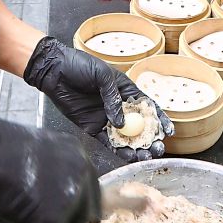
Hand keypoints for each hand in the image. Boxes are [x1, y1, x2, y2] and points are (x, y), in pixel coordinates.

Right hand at [0, 112, 99, 222]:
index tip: (62, 212)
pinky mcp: (53, 219)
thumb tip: (62, 197)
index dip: (74, 206)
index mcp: (80, 157)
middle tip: (30, 214)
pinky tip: (4, 212)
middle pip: (82, 215)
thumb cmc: (4, 150)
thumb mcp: (43, 153)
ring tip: (10, 207)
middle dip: (56, 218)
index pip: (92, 193)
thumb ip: (58, 173)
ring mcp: (70, 200)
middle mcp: (82, 178)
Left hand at [23, 36, 173, 161]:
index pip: (147, 106)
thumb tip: (121, 122)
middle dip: (150, 138)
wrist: (54, 71)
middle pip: (139, 126)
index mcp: (125, 90)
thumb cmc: (79, 65)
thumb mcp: (102, 75)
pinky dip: (118, 150)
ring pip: (125, 137)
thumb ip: (113, 98)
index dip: (159, 119)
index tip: (168, 131)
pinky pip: (108, 142)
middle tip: (157, 148)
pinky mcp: (92, 127)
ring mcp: (106, 118)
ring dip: (136, 148)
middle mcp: (118, 106)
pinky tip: (128, 156)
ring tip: (146, 157)